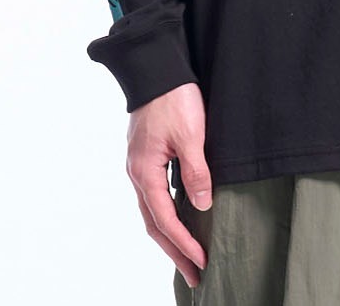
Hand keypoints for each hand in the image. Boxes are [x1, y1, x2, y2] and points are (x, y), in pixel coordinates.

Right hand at [125, 81, 212, 287]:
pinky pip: (154, 195)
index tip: (201, 261)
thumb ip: (195, 171)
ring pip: (152, 211)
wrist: (156, 66)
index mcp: (145, 171)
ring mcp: (139, 165)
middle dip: (174, 251)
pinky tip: (180, 218)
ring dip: (169, 236)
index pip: (165, 219)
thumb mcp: (190, 134)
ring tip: (188, 255)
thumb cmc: (172, 97)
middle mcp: (137, 173)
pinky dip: (166, 214)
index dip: (183, 243)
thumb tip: (201, 205)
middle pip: (154, 223)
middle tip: (194, 274)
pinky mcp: (146, 156)